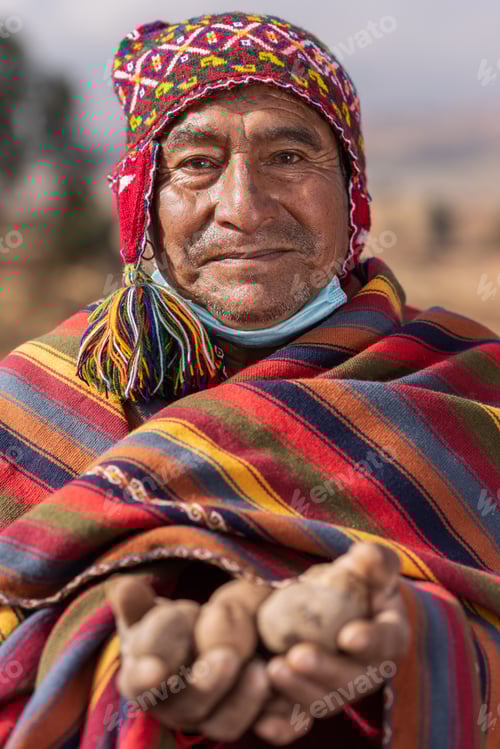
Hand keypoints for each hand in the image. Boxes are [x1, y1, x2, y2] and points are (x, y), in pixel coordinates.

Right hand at [106, 573, 273, 741]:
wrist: (213, 638)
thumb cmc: (176, 624)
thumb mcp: (155, 609)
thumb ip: (139, 603)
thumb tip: (123, 588)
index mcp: (144, 678)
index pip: (139, 684)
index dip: (146, 678)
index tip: (156, 669)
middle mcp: (175, 706)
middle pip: (188, 707)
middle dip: (207, 683)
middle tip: (227, 655)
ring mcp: (212, 716)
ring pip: (224, 722)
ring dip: (243, 700)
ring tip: (261, 669)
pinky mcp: (249, 716)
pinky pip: (263, 726)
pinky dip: (275, 715)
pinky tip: (280, 684)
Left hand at [252, 542, 410, 744]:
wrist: (328, 603)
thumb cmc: (353, 580)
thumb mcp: (366, 565)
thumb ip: (373, 561)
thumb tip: (369, 556)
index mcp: (388, 634)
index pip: (387, 641)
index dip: (371, 641)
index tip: (349, 636)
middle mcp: (368, 670)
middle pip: (354, 680)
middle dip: (327, 671)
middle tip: (297, 655)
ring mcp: (339, 690)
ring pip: (326, 701)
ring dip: (301, 691)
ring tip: (274, 670)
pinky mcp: (310, 701)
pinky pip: (299, 721)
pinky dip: (282, 727)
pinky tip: (264, 723)